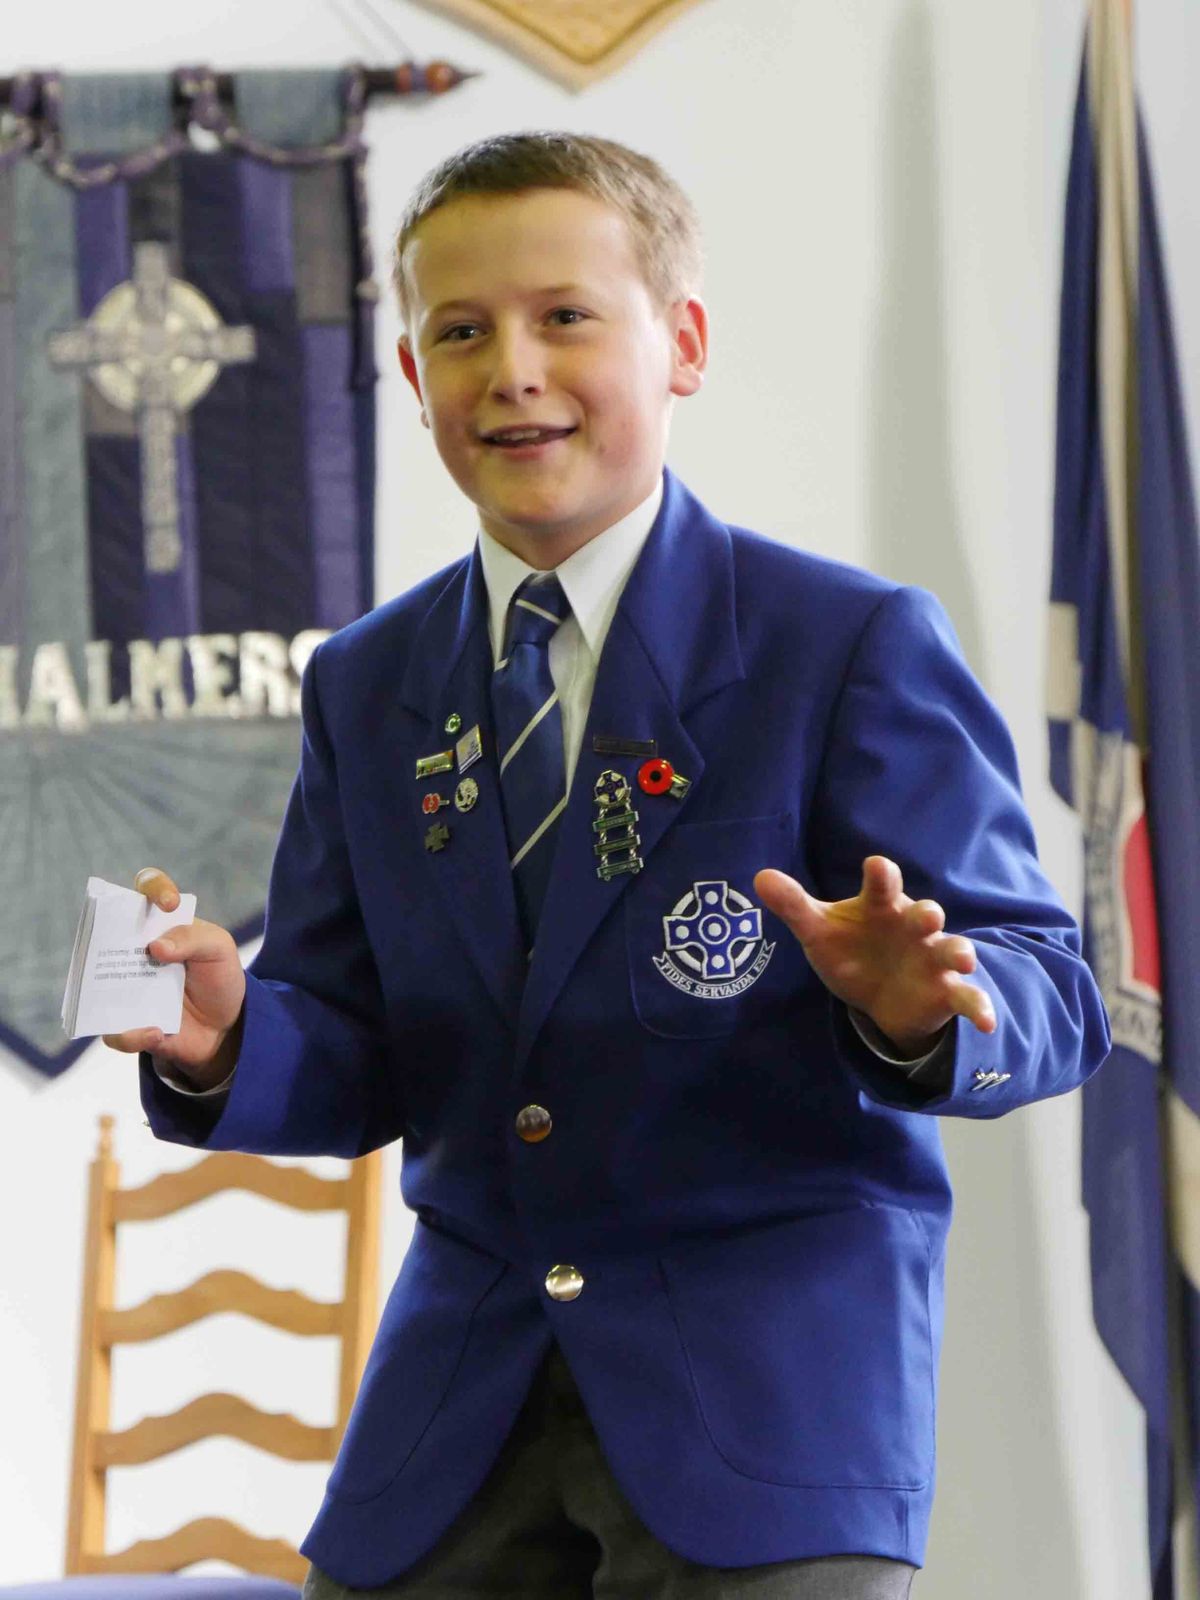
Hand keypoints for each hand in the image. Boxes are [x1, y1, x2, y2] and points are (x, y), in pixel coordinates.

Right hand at [101, 867, 246, 1089]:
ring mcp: (126, 987)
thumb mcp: (219, 950)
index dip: (154, 888)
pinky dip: (133, 1034)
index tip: (170, 904)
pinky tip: (156, 1031)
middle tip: (142, 953)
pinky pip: (117, 1033)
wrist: (225, 1027)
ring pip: (100, 986)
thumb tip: (155, 947)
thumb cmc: (218, 977)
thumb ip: (194, 939)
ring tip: (144, 1003)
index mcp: (160, 924)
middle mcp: (135, 951)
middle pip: (107, 934)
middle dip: (113, 940)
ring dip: (116, 993)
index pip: (147, 890)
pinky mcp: (129, 1024)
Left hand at [754, 856, 995, 1056]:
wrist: (879, 993)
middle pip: (926, 914)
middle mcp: (914, 927)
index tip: (877, 867)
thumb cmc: (851, 948)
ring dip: (960, 953)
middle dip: (928, 913)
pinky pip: (969, 997)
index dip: (882, 875)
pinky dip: (981, 1006)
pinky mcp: (947, 991)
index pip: (883, 885)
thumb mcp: (819, 930)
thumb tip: (759, 876)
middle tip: (926, 914)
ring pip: (954, 950)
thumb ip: (794, 905)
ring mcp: (934, 958)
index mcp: (882, 906)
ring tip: (964, 959)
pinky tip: (987, 1021)